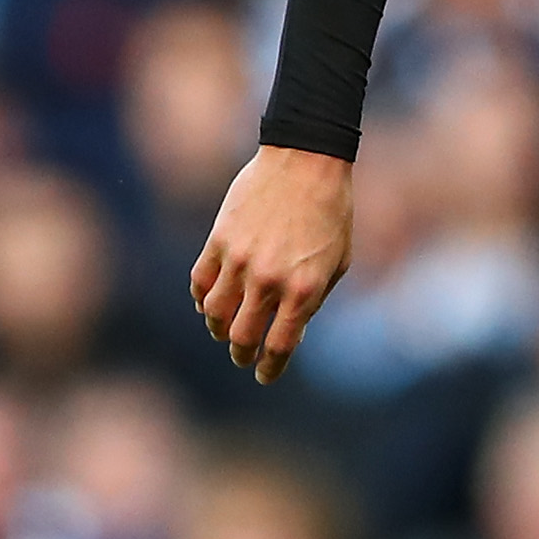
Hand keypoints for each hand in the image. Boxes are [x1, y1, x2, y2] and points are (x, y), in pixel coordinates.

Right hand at [191, 146, 355, 384]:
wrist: (307, 162)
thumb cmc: (332, 212)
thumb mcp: (338, 261)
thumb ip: (313, 299)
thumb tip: (289, 333)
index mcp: (304, 288)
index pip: (279, 345)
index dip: (270, 368)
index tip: (264, 376)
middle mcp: (269, 279)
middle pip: (241, 336)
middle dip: (241, 354)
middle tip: (243, 358)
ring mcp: (240, 260)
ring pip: (214, 314)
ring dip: (217, 329)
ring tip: (224, 331)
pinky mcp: (219, 240)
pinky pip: (200, 282)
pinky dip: (202, 298)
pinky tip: (209, 302)